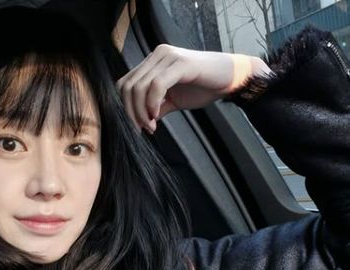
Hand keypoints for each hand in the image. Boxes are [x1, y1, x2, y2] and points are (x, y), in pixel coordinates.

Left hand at [115, 44, 271, 132]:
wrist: (230, 80)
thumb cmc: (203, 87)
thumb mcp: (172, 100)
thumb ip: (154, 107)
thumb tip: (139, 122)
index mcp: (153, 62)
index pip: (125, 84)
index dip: (126, 108)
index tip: (137, 127)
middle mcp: (158, 55)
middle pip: (128, 86)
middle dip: (131, 113)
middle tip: (144, 129)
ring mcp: (168, 57)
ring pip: (139, 87)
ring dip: (141, 112)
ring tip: (151, 125)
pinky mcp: (180, 63)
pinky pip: (156, 85)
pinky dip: (152, 104)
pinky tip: (156, 116)